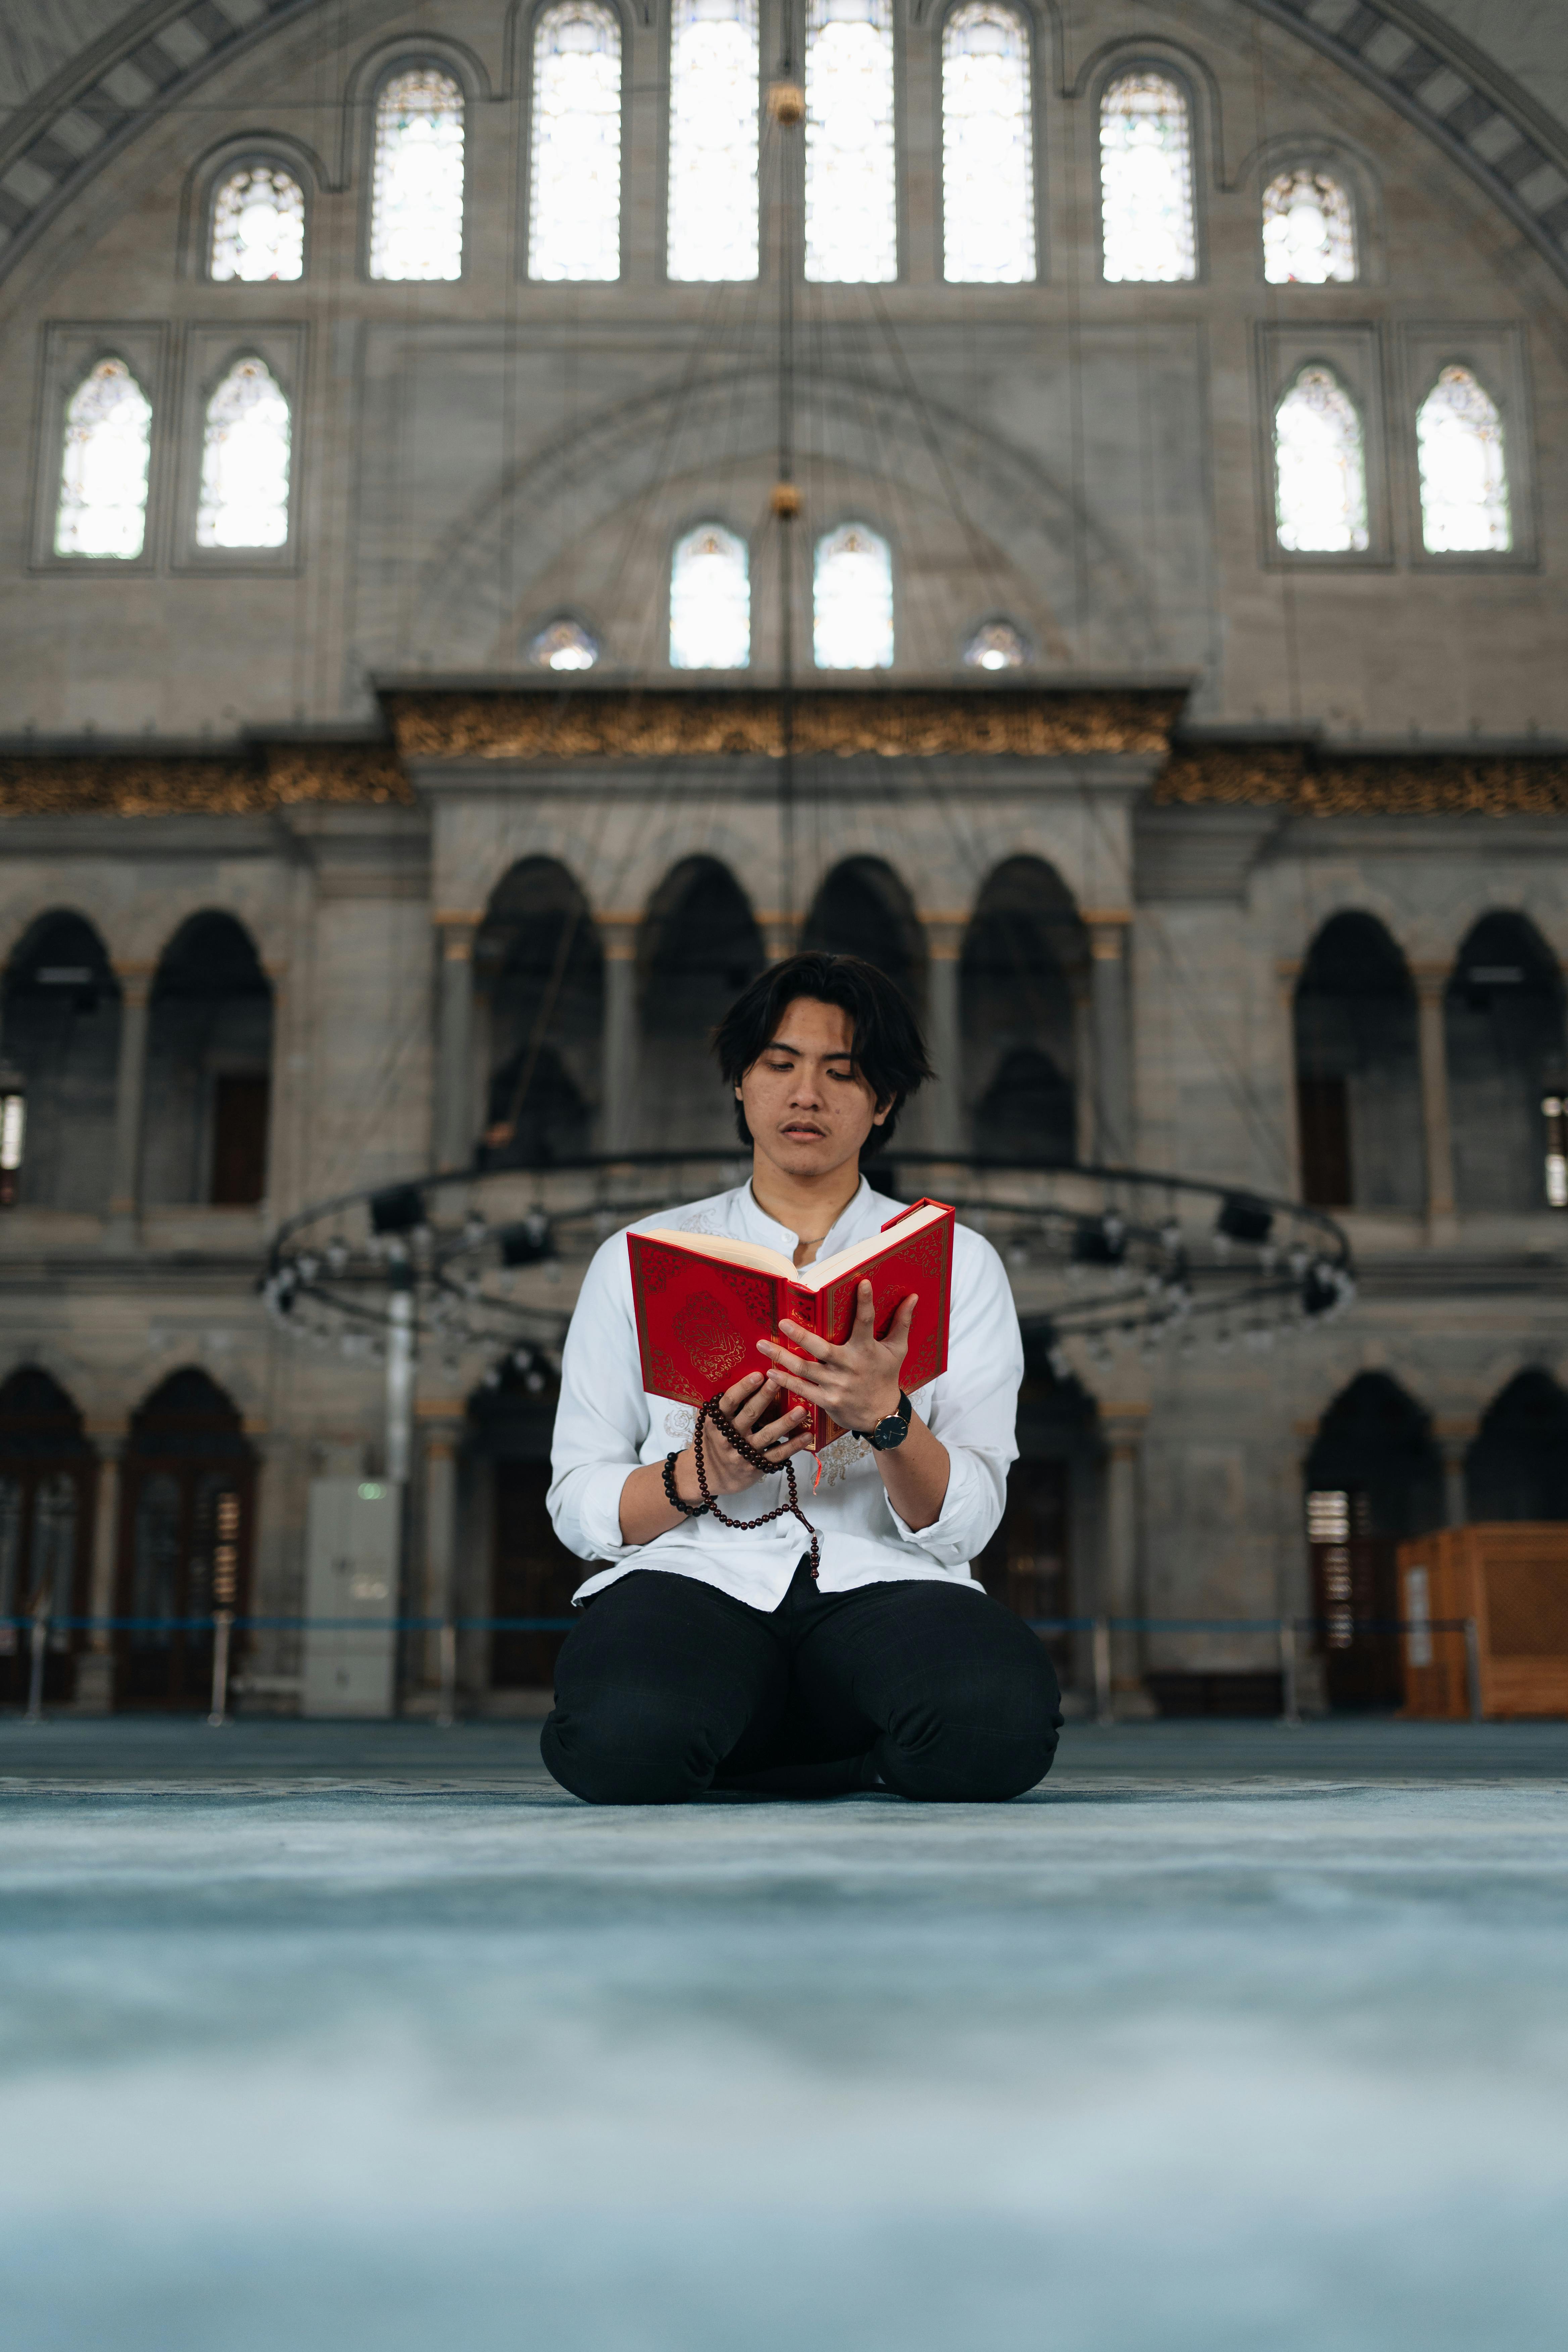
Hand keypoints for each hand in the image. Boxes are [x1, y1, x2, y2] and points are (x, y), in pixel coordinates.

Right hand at [681, 1369, 814, 1500]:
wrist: (708, 1476)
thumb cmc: (713, 1441)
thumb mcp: (709, 1423)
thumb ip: (722, 1405)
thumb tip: (737, 1375)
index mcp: (716, 1421)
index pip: (729, 1402)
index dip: (743, 1388)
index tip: (758, 1374)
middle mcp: (728, 1437)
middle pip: (749, 1415)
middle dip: (765, 1397)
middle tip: (780, 1381)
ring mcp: (743, 1453)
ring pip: (767, 1435)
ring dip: (785, 1422)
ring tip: (802, 1410)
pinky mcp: (756, 1466)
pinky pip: (777, 1455)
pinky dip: (793, 1446)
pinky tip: (807, 1435)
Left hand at [759, 1282, 915, 1435]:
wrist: (882, 1415)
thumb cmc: (886, 1376)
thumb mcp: (897, 1350)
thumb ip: (902, 1323)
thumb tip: (913, 1296)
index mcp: (867, 1350)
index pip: (867, 1322)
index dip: (866, 1303)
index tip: (862, 1283)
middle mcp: (850, 1366)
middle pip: (821, 1349)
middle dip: (800, 1336)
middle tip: (781, 1322)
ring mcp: (836, 1385)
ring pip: (805, 1369)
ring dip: (781, 1357)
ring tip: (762, 1344)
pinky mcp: (827, 1400)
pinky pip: (802, 1390)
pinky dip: (785, 1381)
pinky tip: (770, 1372)